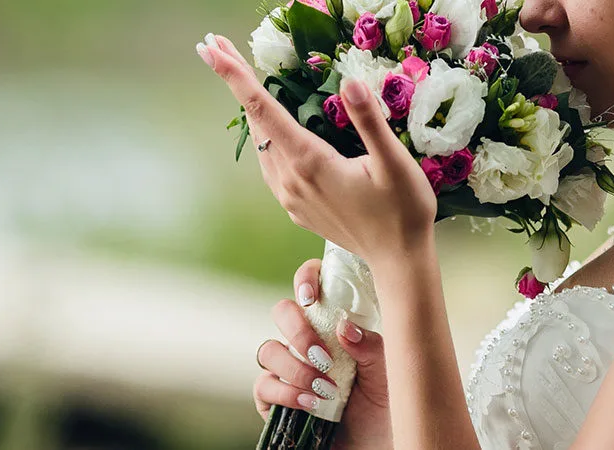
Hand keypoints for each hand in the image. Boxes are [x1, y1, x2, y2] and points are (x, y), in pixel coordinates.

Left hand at [198, 34, 436, 264]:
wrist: (398, 258)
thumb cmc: (403, 210)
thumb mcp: (393, 162)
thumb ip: (369, 122)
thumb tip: (349, 82)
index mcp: (310, 162)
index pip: (263, 110)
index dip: (234, 76)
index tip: (209, 49)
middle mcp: (291, 180)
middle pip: (254, 123)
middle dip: (235, 83)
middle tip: (218, 46)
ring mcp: (291, 198)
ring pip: (260, 145)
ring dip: (249, 111)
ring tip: (240, 79)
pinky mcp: (298, 209)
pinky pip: (271, 166)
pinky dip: (264, 138)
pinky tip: (271, 129)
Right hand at [254, 259, 391, 449]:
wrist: (378, 446)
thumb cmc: (388, 404)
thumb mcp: (388, 371)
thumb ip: (370, 346)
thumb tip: (342, 326)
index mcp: (336, 325)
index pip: (314, 286)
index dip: (306, 279)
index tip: (311, 297)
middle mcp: (310, 341)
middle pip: (282, 311)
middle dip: (297, 330)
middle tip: (322, 355)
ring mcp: (291, 369)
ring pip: (268, 349)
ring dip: (295, 367)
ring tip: (324, 389)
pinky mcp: (278, 399)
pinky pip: (263, 386)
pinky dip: (285, 393)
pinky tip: (310, 403)